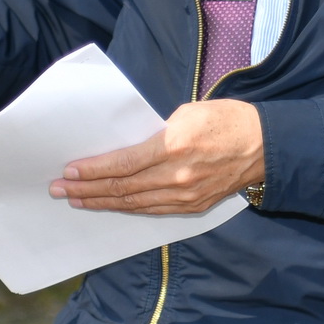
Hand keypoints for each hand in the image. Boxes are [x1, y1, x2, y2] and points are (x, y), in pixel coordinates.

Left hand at [55, 99, 264, 214]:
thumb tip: (128, 147)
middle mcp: (177, 176)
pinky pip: (152, 211)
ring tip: (76, 201)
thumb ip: (155, 133)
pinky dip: (127, 208)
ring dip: (102, 203)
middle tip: (59, 190)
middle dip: (87, 190)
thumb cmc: (225, 120)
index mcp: (173, 147)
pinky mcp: (193, 207)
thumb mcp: (186, 113)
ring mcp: (185, 196)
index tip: (69, 171)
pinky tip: (110, 205)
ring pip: (134, 204)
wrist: (264, 145)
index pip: (122, 164)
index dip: (92, 170)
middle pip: (122, 188)